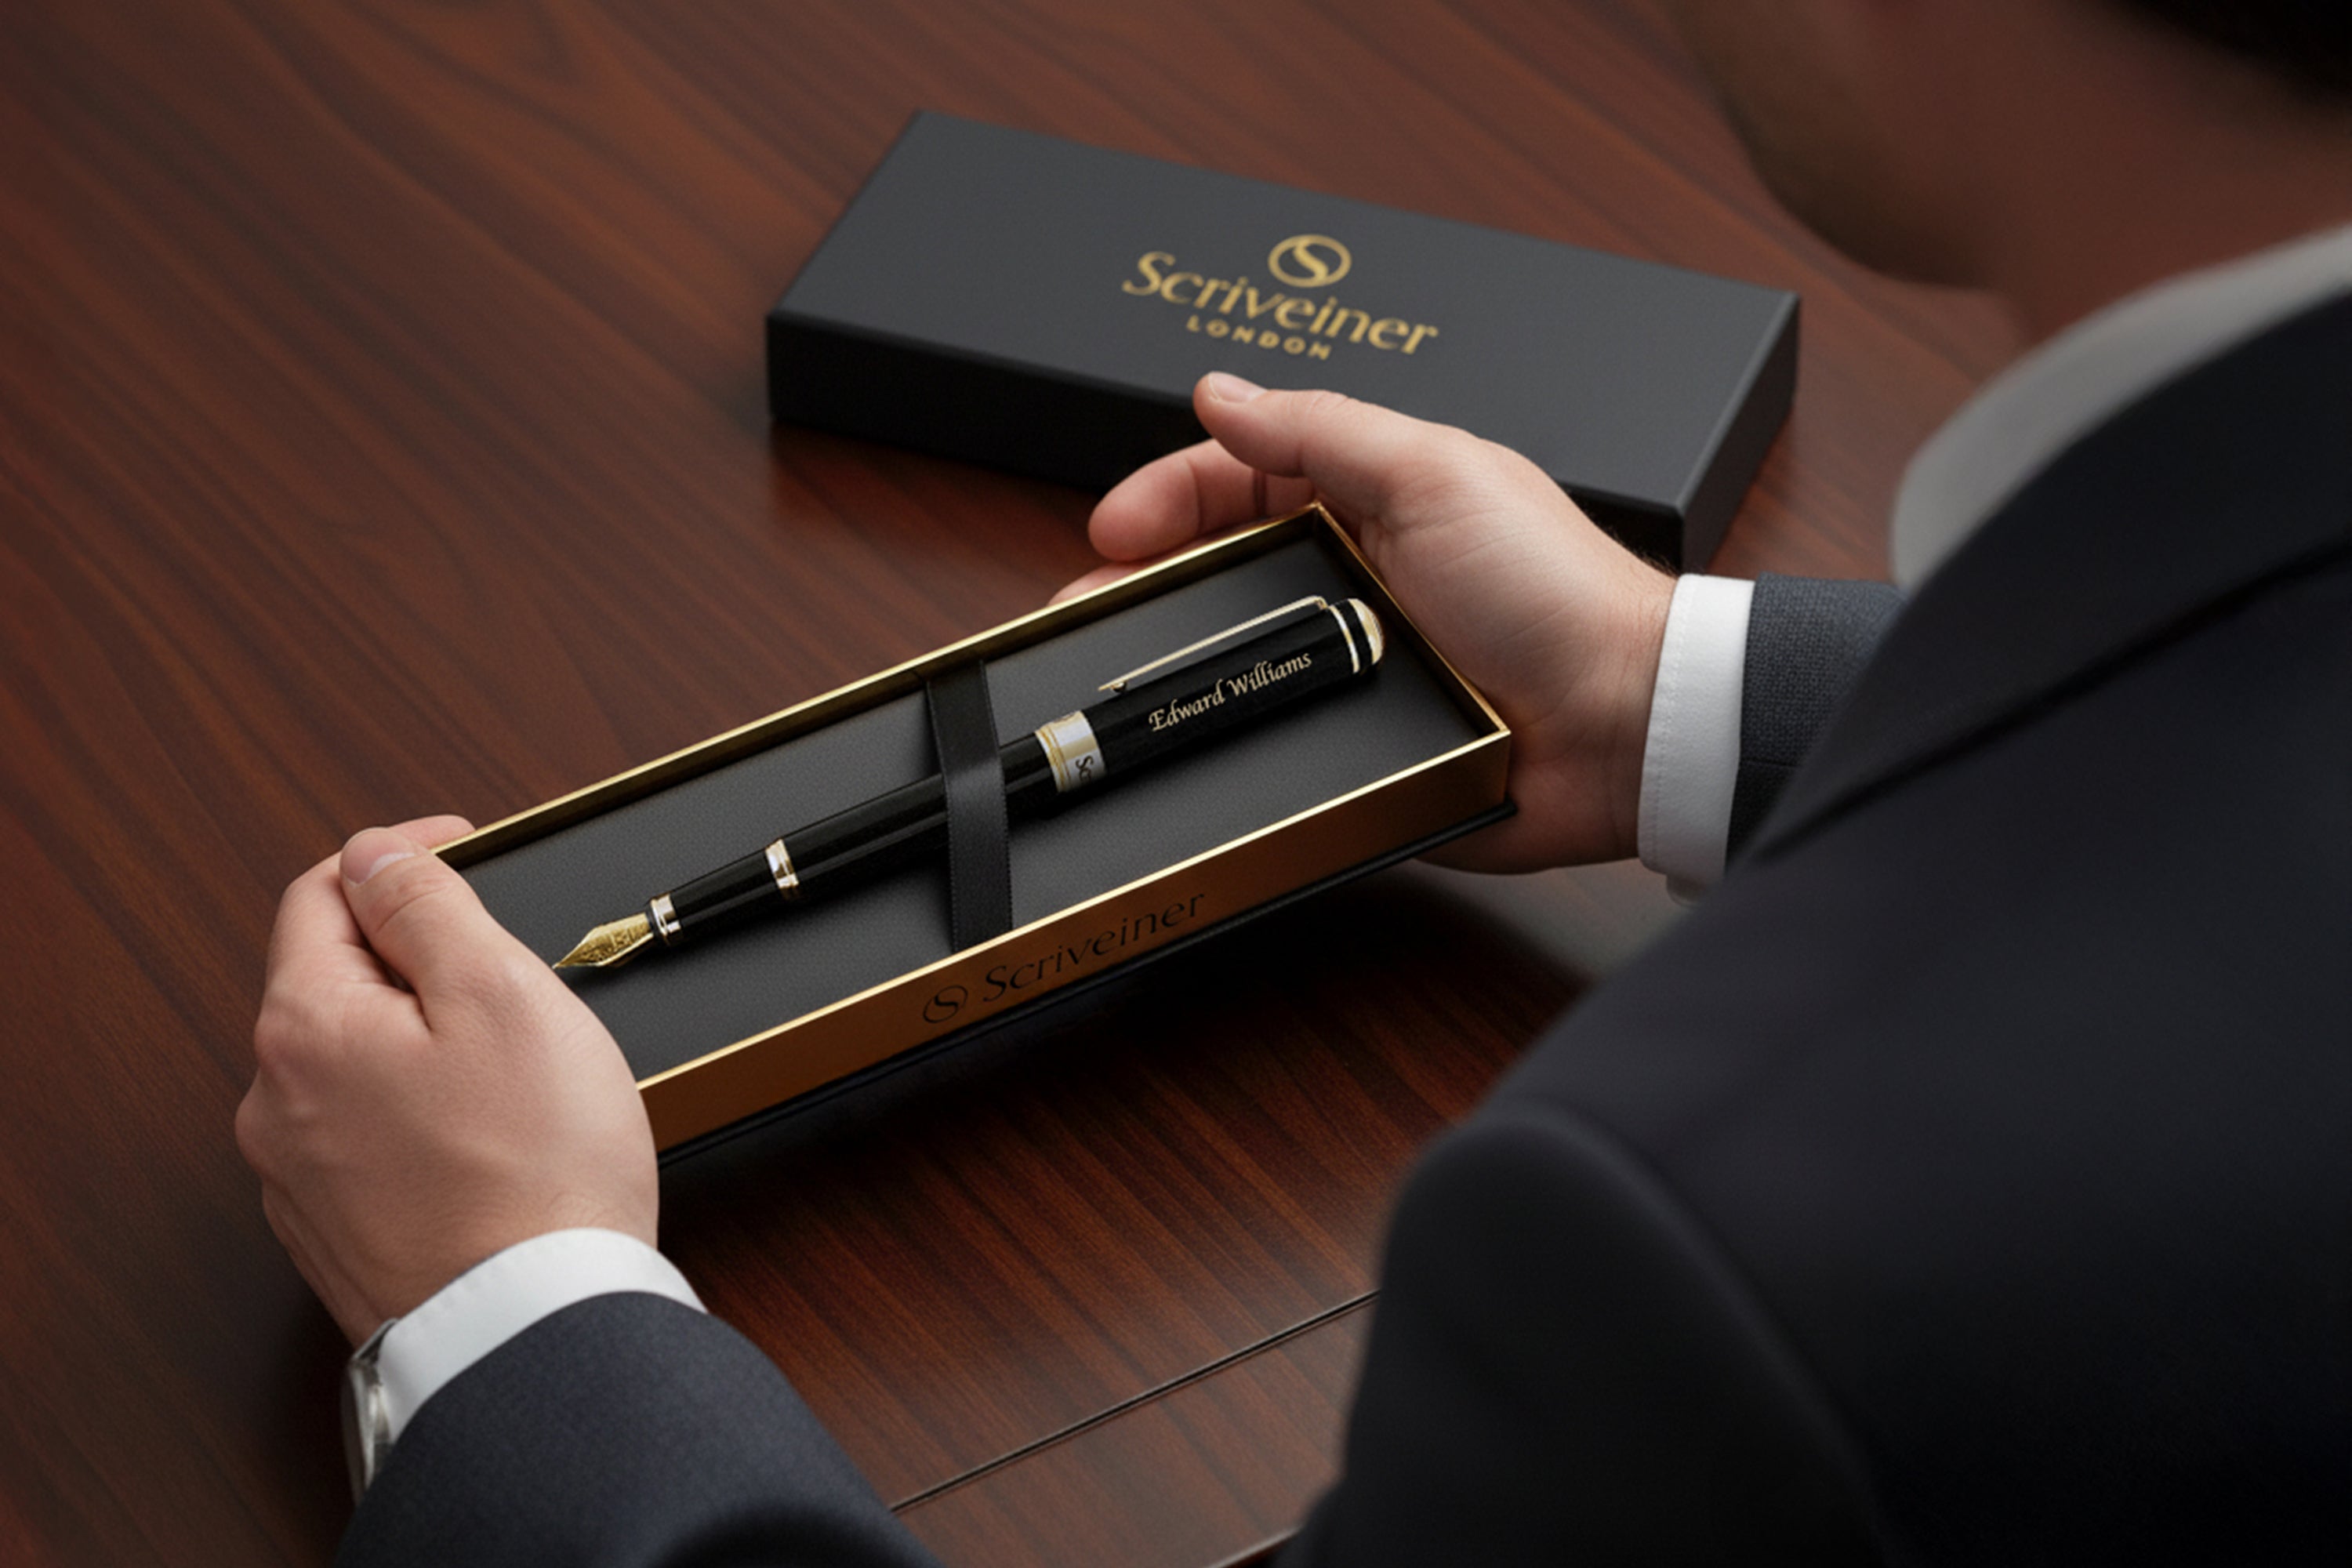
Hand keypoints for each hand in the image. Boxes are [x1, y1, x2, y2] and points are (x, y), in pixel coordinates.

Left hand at [237, 817, 657, 1343]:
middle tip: (513, 959)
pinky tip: (490, 1135)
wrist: (535, 1330)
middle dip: (416, 952)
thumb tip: (377, 855)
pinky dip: (421, 1113)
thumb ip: (427, 904)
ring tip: (515, 1059)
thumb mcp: (500, 991)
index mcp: (303, 1027)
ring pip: (354, 1063)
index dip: (399, 854)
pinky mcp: (338, 1235)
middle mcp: (275, 1104)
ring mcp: (299, 1178)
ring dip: (420, 1037)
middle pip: (336, 980)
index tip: (468, 846)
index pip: (324, 893)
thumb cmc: (535, 1169)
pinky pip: (369, 1138)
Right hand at [1066, 374, 1673, 870]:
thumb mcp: (1432, 475)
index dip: (1167, 496)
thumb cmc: (1554, 593)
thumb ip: (1319, 428)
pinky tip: (1178, 734)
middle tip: (1083, 610)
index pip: (1239, 479)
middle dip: (1142, 583)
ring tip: (1105, 677)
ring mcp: (1352, 665)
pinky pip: (1273, 736)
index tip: (1113, 531)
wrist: (1624, 727)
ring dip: (1169, 660)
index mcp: (1370, 499)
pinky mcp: (1359, 745)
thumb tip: (1217, 390)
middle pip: (1218, 569)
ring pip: (1232, 656)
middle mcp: (1355, 578)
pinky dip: (1225, 731)